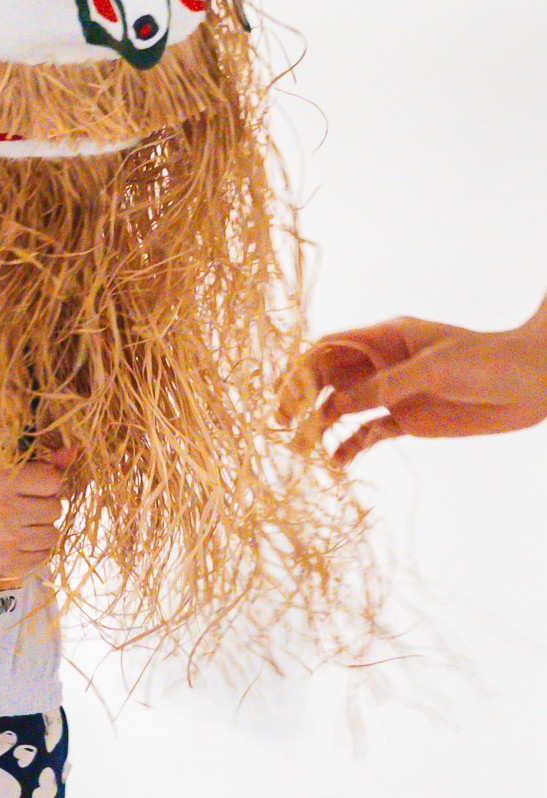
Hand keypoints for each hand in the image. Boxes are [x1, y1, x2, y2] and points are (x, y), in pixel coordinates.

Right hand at [0, 450, 72, 577]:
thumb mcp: (2, 468)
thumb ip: (40, 461)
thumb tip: (73, 453)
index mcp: (0, 479)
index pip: (52, 481)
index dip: (47, 482)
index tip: (34, 485)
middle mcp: (3, 510)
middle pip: (55, 508)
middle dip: (45, 505)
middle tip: (27, 504)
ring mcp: (6, 541)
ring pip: (54, 534)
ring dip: (43, 527)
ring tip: (24, 522)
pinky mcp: (9, 564)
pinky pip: (44, 556)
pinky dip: (37, 547)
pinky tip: (20, 539)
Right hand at [296, 300, 546, 463]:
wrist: (531, 383)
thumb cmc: (484, 362)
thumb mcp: (432, 369)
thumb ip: (384, 386)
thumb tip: (335, 405)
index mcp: (385, 337)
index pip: (330, 347)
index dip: (301, 366)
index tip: (282, 391)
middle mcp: (382, 362)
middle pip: (329, 377)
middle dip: (302, 397)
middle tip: (279, 423)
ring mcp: (394, 391)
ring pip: (344, 406)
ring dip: (322, 423)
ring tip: (302, 447)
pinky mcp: (408, 418)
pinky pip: (370, 431)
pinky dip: (351, 445)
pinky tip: (336, 462)